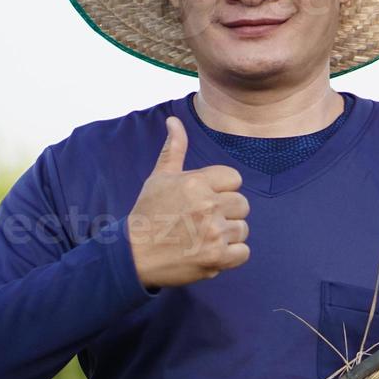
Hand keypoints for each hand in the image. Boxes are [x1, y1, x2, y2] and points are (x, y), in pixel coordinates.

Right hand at [128, 116, 250, 288]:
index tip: (204, 200)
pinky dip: (231, 255)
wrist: (134, 256)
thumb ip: (174, 149)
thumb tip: (174, 120)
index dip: (221, 189)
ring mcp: (214, 233)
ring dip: (228, 235)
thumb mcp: (159, 178)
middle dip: (227, 212)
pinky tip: (211, 251)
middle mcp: (207, 205)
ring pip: (243, 229)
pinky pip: (243, 252)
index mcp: (196, 182)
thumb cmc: (148, 214)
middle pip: (242, 204)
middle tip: (203, 221)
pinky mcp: (217, 258)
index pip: (234, 179)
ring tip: (204, 237)